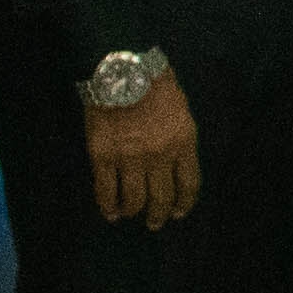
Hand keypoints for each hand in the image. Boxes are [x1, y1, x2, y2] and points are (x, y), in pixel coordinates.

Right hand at [87, 75, 201, 227]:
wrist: (122, 71)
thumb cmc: (154, 84)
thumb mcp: (180, 110)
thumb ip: (178, 137)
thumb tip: (175, 160)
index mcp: (183, 142)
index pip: (188, 183)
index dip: (184, 202)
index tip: (179, 212)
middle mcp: (160, 156)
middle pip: (162, 197)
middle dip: (159, 214)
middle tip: (155, 222)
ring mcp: (130, 159)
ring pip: (134, 199)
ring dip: (133, 212)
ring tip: (130, 216)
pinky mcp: (104, 157)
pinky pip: (106, 190)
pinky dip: (108, 205)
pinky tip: (110, 212)